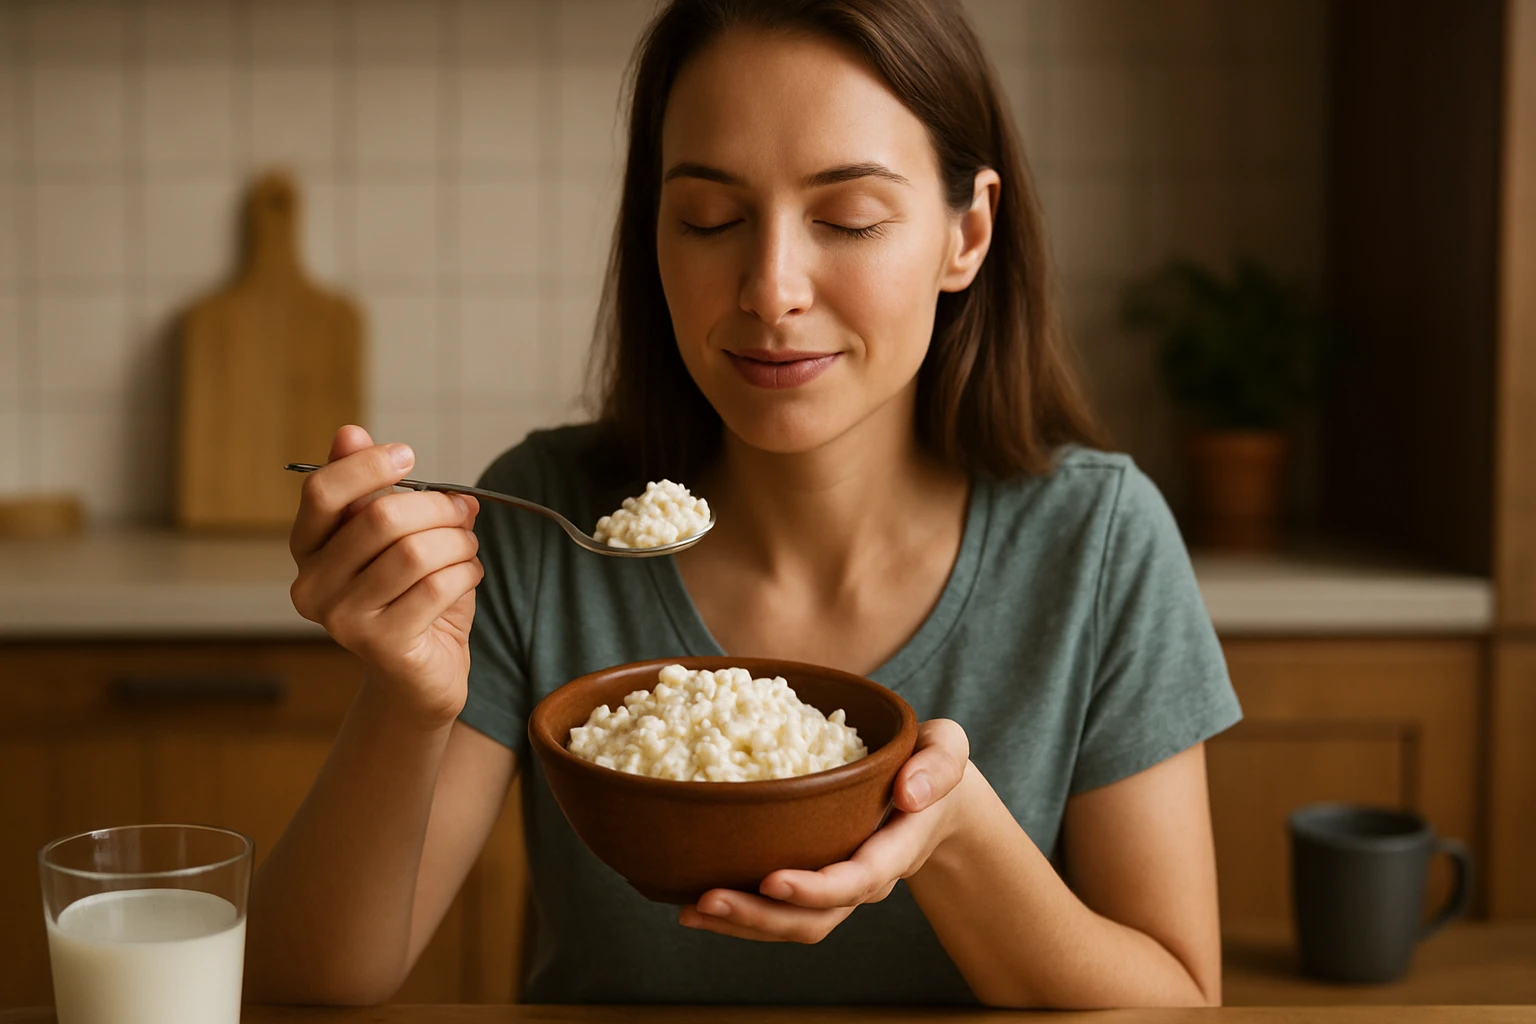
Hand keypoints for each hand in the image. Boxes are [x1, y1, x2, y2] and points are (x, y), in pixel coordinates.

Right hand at [288, 425, 483, 726]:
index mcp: (306, 550)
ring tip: (467, 547)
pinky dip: (466, 572)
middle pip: (380, 519)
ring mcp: (343, 621)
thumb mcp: (393, 537)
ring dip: (457, 541)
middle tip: (462, 511)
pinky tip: (468, 576)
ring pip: (415, 552)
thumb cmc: (409, 596)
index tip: (408, 456)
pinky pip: (438, 587)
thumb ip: (373, 489)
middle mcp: (311, 587)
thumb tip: (350, 433)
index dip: (367, 466)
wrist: (422, 675)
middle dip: (435, 507)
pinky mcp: (382, 646)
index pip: (324, 493)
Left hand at [679, 719, 973, 942]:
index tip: (771, 880)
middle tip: (706, 899)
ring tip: (690, 910)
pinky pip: (778, 913)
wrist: (931, 797)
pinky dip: (738, 916)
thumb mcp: (947, 750)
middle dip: (760, 916)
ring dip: (740, 924)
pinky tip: (694, 902)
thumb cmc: (930, 765)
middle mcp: (864, 879)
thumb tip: (909, 793)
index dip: (815, 887)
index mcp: (896, 848)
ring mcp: (837, 888)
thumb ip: (939, 765)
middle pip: (815, 918)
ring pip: (791, 925)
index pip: (858, 879)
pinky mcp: (813, 885)